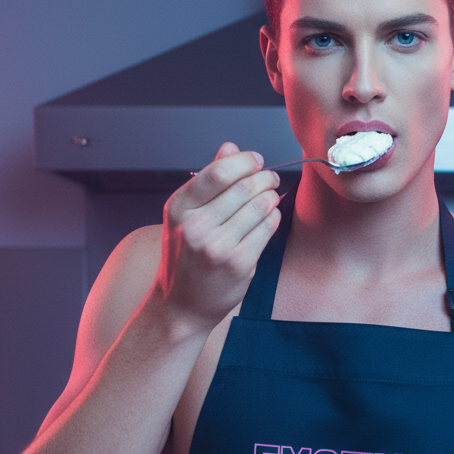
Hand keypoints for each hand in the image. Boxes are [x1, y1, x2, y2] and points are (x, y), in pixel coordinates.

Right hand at [152, 142, 280, 328]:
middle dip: (265, 178)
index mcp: (180, 208)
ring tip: (271, 197)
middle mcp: (195, 226)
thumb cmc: (185, 257)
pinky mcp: (238, 264)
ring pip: (260, 206)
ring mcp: (217, 247)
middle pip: (244, 187)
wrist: (181, 305)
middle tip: (271, 178)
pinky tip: (269, 218)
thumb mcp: (185, 215)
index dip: (245, 161)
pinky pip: (266, 230)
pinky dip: (273, 218)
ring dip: (271, 197)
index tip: (257, 161)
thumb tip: (230, 148)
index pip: (219, 171)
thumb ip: (209, 180)